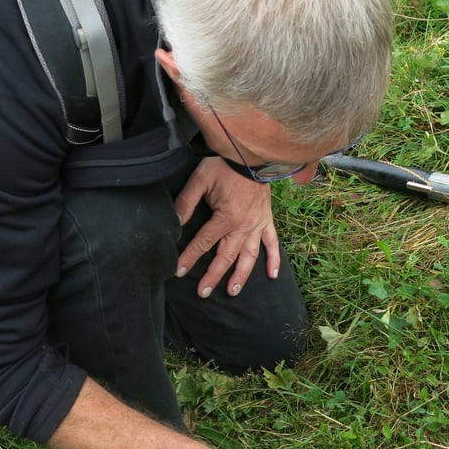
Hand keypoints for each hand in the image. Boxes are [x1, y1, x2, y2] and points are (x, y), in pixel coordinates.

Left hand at [174, 157, 280, 297]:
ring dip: (241, 275)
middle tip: (203, 292)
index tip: (178, 272)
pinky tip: (272, 275)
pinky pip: (272, 244)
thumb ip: (186, 202)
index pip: (204, 242)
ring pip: (249, 256)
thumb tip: (174, 222)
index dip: (190, 258)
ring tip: (232, 291)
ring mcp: (257, 225)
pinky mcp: (267, 220)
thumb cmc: (224, 165)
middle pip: (226, 256)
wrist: (252, 155)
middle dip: (213, 276)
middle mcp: (243, 227)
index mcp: (226, 218)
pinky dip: (274, 260)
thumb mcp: (200, 179)